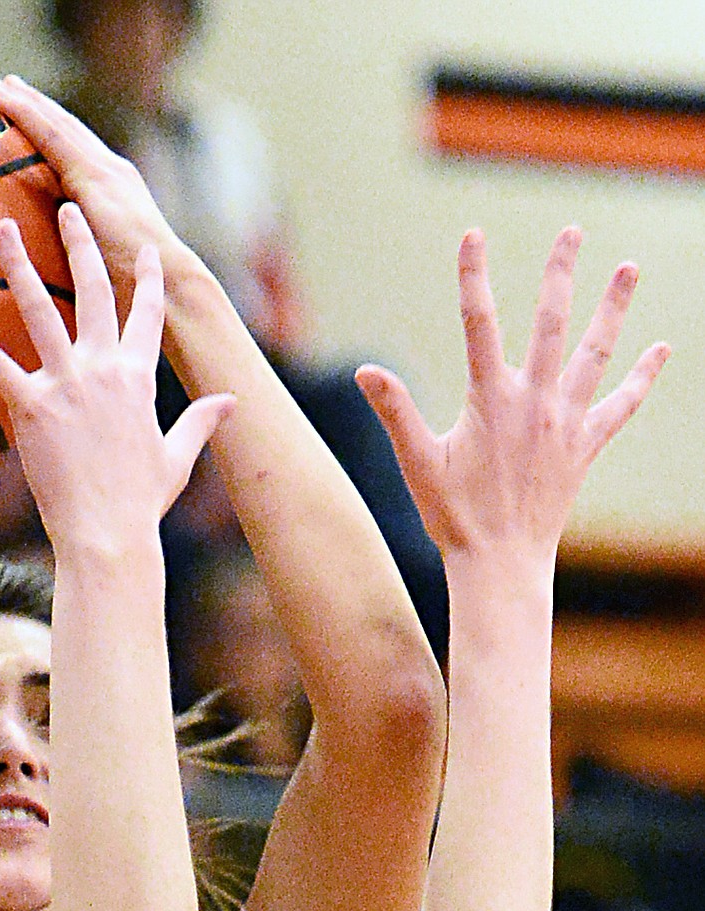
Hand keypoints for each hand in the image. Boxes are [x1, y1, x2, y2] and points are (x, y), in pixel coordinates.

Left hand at [0, 68, 186, 308]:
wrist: (168, 292)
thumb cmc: (140, 297)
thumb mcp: (103, 271)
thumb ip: (81, 261)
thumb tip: (57, 279)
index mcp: (114, 190)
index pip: (73, 150)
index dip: (46, 127)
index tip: (17, 108)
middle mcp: (110, 171)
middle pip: (61, 127)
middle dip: (28, 101)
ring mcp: (103, 170)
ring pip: (51, 122)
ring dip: (16, 96)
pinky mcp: (93, 177)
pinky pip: (50, 136)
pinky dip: (23, 112)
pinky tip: (0, 96)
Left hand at [0, 204, 230, 555]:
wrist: (109, 534)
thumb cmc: (141, 504)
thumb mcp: (177, 457)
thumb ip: (200, 422)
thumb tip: (231, 401)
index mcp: (140, 378)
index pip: (149, 315)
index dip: (150, 279)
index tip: (148, 248)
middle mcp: (105, 369)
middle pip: (95, 289)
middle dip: (82, 243)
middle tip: (68, 207)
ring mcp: (68, 383)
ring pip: (40, 308)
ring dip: (19, 263)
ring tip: (1, 227)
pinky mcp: (32, 407)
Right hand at [355, 228, 669, 564]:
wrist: (501, 563)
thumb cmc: (453, 516)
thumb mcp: (416, 462)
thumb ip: (395, 411)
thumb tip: (365, 371)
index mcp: (491, 400)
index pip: (479, 323)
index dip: (474, 276)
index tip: (473, 234)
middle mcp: (535, 402)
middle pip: (552, 324)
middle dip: (560, 273)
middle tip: (572, 231)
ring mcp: (565, 423)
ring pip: (595, 354)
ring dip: (612, 309)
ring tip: (628, 268)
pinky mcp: (584, 447)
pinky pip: (619, 406)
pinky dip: (641, 377)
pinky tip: (660, 349)